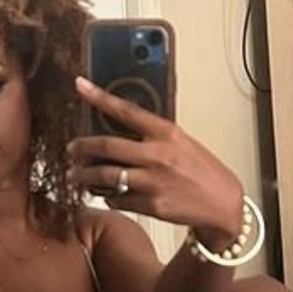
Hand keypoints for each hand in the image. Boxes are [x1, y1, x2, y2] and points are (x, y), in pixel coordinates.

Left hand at [68, 76, 242, 242]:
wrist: (222, 203)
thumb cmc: (202, 170)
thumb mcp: (181, 142)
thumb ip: (153, 136)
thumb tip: (119, 131)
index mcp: (166, 133)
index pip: (126, 110)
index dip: (99, 97)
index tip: (80, 86)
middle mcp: (157, 155)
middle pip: (107, 146)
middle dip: (81, 147)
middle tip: (71, 149)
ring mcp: (153, 181)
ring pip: (105, 176)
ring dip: (85, 177)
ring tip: (76, 176)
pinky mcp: (150, 205)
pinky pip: (117, 199)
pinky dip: (107, 197)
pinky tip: (107, 195)